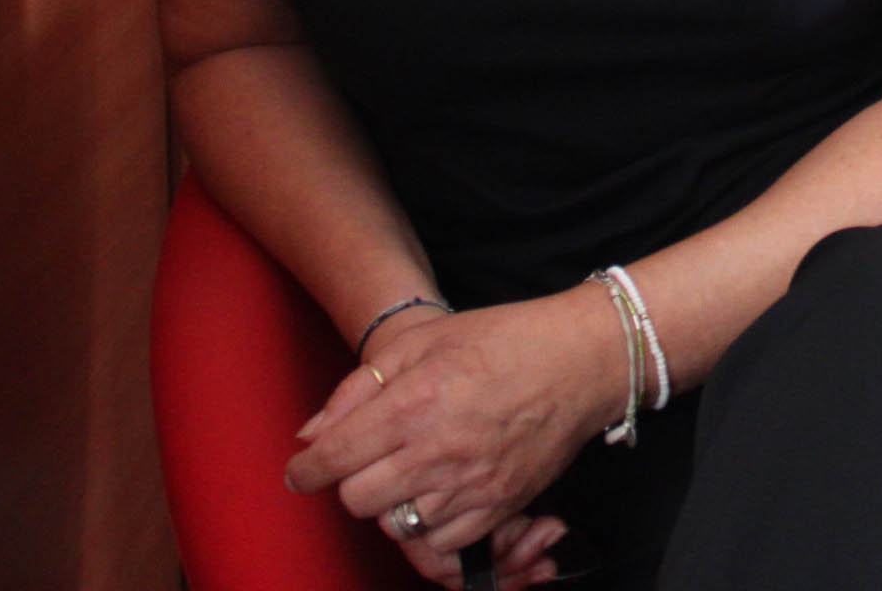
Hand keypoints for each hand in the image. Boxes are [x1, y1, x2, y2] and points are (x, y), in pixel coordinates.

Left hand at [284, 289, 623, 575]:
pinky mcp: (498, 507)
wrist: (580, 360)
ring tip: (406, 471)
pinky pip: (441, 543)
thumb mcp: (425, 339)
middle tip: (363, 461)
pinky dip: (429, 525)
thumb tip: (312, 433)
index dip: (307, 469)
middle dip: (350, 482)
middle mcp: (438, 449)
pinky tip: (437, 492)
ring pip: (396, 527)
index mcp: (416, 400)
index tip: (301, 472)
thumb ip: (362, 385)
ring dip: (391, 503)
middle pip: (358, 500)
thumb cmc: (503, 339)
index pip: (336, 456)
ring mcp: (470, 484)